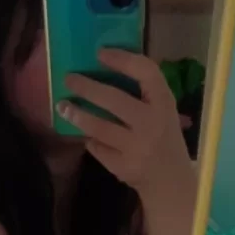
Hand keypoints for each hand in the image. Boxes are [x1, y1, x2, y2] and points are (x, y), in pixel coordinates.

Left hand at [58, 49, 193, 203]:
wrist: (171, 181)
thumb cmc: (165, 139)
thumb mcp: (164, 112)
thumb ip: (144, 94)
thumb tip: (105, 69)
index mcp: (165, 104)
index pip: (145, 72)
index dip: (122, 59)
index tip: (100, 53)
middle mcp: (151, 123)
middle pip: (113, 99)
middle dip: (86, 87)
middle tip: (68, 79)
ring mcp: (136, 147)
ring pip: (98, 126)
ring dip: (77, 114)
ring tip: (62, 106)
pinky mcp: (123, 167)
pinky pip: (98, 148)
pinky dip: (91, 140)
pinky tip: (86, 136)